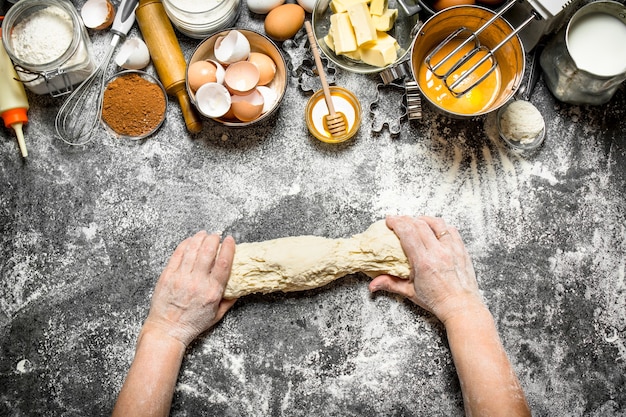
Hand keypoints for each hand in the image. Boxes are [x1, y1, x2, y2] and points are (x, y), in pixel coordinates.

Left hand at [144, 231, 236, 346]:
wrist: (167, 330)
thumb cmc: (192, 324)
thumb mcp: (217, 315)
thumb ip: (229, 300)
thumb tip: (240, 288)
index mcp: (212, 291)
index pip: (223, 262)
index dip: (228, 247)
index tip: (230, 240)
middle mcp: (197, 282)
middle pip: (208, 251)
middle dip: (214, 239)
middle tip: (217, 236)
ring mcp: (181, 277)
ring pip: (192, 249)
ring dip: (200, 238)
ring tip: (204, 234)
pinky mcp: (167, 275)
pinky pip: (177, 254)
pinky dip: (185, 244)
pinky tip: (190, 241)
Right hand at [369, 215, 484, 323]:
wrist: (461, 307)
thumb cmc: (437, 301)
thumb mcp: (410, 293)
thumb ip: (390, 284)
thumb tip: (373, 284)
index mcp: (424, 262)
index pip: (408, 233)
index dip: (396, 223)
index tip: (389, 220)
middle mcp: (438, 252)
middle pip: (419, 225)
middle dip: (405, 219)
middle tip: (398, 220)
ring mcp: (452, 249)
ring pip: (436, 223)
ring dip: (423, 219)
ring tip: (415, 221)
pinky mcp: (461, 249)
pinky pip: (450, 229)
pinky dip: (440, 226)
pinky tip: (434, 228)